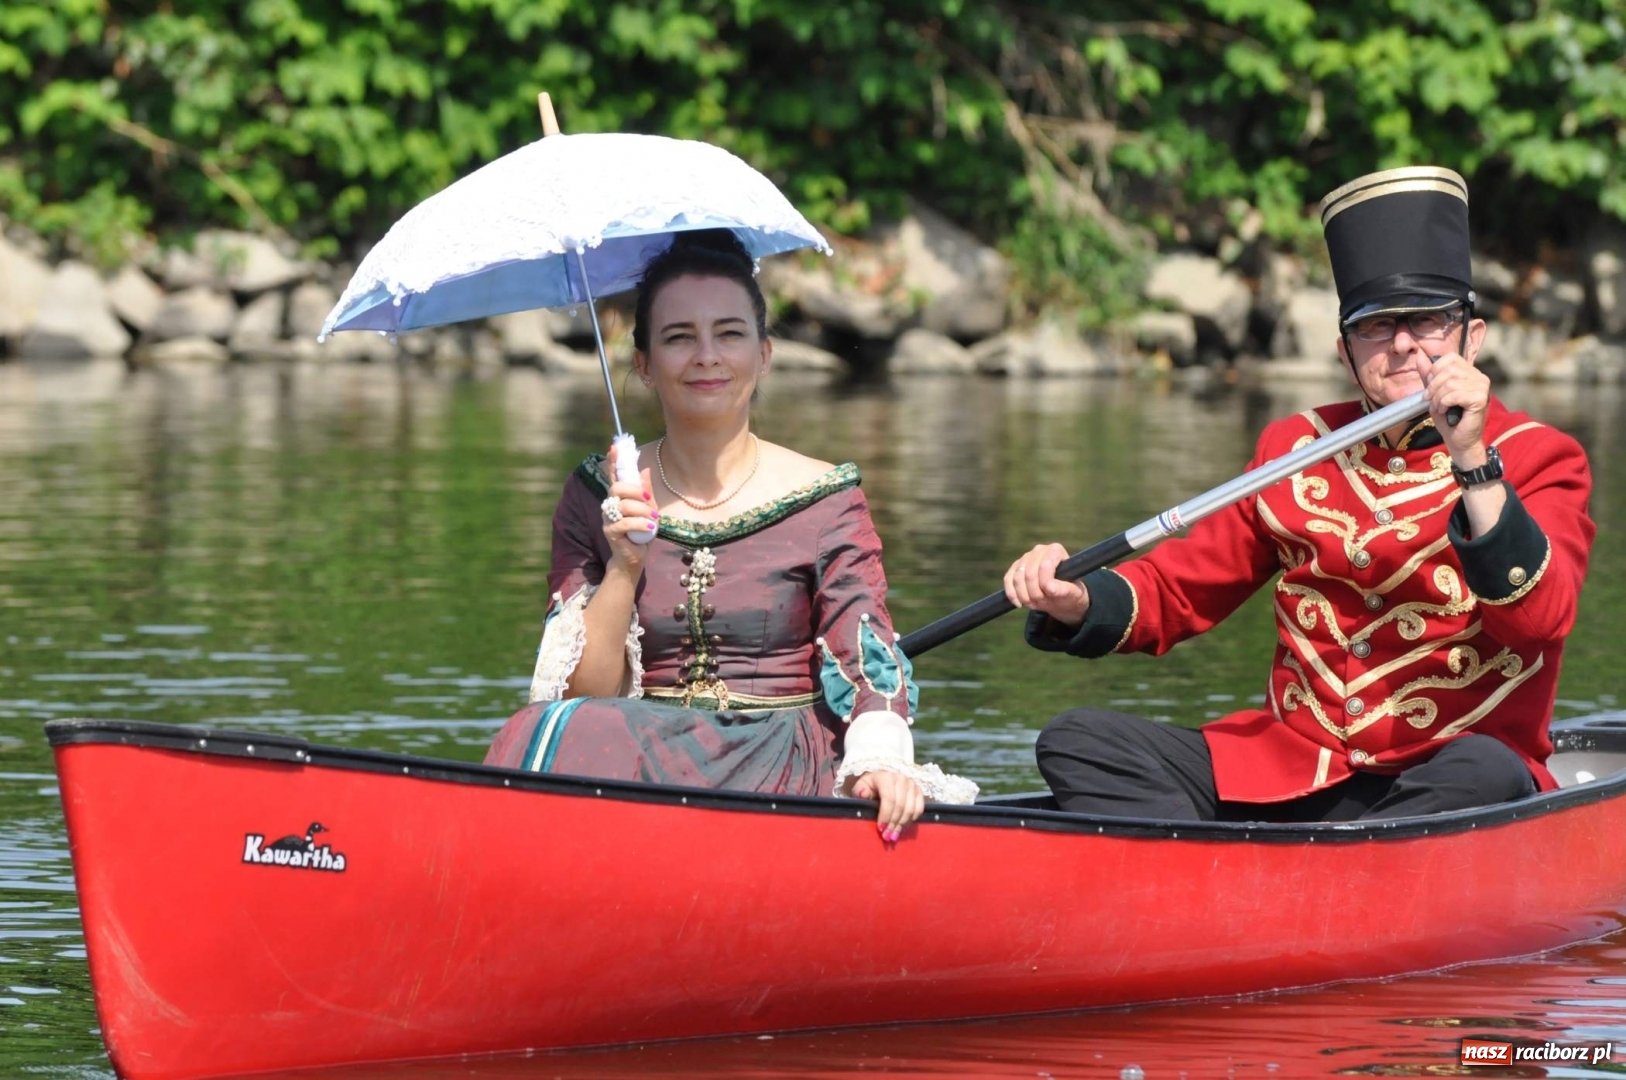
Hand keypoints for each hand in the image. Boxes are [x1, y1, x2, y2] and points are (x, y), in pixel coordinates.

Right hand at [603, 441, 657, 572]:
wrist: (634, 558)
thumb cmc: (641, 533)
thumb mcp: (649, 510)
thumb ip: (646, 492)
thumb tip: (646, 469)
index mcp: (619, 497)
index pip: (614, 476)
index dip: (614, 461)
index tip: (615, 446)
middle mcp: (610, 505)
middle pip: (617, 487)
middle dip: (636, 491)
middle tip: (650, 500)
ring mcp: (608, 518)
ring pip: (624, 505)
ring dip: (643, 512)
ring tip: (653, 521)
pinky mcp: (610, 531)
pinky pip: (626, 522)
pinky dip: (641, 525)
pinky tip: (649, 529)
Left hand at [851, 770, 924, 840]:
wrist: (882, 781)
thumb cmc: (870, 786)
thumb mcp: (861, 787)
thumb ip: (860, 790)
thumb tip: (863, 794)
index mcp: (885, 777)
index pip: (889, 798)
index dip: (885, 815)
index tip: (880, 828)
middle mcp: (901, 779)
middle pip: (900, 806)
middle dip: (893, 824)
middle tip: (887, 836)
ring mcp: (912, 785)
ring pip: (910, 809)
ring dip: (902, 825)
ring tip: (894, 835)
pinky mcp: (919, 791)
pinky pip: (919, 809)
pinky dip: (911, 821)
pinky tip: (902, 827)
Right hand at [1004, 543, 1090, 625]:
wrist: (1060, 598)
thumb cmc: (1069, 594)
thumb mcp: (1073, 594)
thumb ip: (1064, 590)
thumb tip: (1049, 587)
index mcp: (1055, 551)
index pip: (1045, 566)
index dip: (1045, 585)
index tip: (1050, 596)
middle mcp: (1039, 550)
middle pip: (1029, 574)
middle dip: (1034, 593)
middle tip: (1042, 603)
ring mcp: (1025, 558)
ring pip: (1017, 578)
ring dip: (1024, 596)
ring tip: (1034, 604)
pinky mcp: (1015, 568)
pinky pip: (1008, 580)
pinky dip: (1012, 594)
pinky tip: (1019, 603)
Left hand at [1419, 352, 1490, 467]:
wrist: (1459, 440)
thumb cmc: (1448, 418)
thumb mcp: (1434, 393)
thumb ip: (1428, 375)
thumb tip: (1420, 355)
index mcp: (1469, 372)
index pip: (1450, 357)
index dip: (1434, 370)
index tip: (1429, 387)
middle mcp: (1479, 377)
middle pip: (1448, 370)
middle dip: (1433, 386)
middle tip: (1430, 400)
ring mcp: (1482, 387)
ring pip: (1451, 382)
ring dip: (1438, 397)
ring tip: (1438, 407)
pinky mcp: (1481, 399)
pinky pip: (1455, 394)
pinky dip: (1444, 403)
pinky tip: (1445, 411)